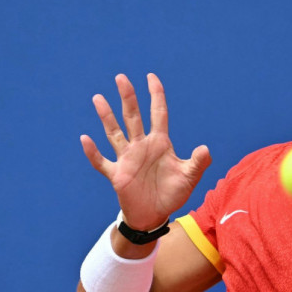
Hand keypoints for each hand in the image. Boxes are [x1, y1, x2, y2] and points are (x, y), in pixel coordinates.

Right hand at [80, 73, 210, 230]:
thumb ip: (198, 162)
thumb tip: (205, 148)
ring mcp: (127, 159)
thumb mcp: (190, 177)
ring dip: (107, 117)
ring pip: (114, 133)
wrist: (155, 215)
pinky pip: (102, 162)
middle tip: (121, 77)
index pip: (158, 113)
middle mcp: (141, 146)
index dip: (156, 95)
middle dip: (128, 97)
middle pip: (133, 117)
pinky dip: (93, 152)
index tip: (151, 77)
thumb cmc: (172, 193)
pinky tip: (85, 139)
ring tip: (98, 98)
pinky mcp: (117, 174)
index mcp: (160, 143)